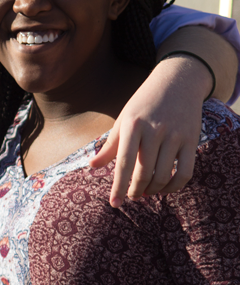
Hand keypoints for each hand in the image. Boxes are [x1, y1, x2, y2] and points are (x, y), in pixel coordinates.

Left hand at [89, 56, 208, 206]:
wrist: (177, 81)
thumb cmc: (144, 103)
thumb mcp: (124, 119)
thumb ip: (110, 144)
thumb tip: (92, 166)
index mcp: (133, 125)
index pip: (123, 163)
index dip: (118, 187)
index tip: (114, 203)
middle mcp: (155, 131)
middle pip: (143, 173)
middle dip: (135, 191)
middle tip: (131, 196)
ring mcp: (175, 136)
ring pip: (163, 176)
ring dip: (153, 191)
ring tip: (145, 191)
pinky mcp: (191, 140)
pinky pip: (185, 173)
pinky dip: (174, 187)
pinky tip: (165, 188)